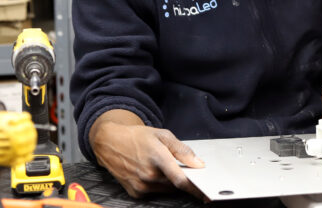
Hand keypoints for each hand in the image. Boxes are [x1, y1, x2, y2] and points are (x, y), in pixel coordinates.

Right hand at [90, 110, 204, 198]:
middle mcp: (148, 175)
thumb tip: (198, 164)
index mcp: (157, 158)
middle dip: (183, 179)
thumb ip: (182, 150)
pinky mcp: (135, 192)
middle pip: (175, 185)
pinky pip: (156, 192)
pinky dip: (160, 185)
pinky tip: (153, 172)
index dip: (194, 187)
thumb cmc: (137, 137)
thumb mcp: (163, 135)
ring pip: (167, 189)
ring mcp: (140, 186)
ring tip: (163, 166)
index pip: (180, 179)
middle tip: (182, 168)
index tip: (205, 191)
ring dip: (171, 182)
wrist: (110, 142)